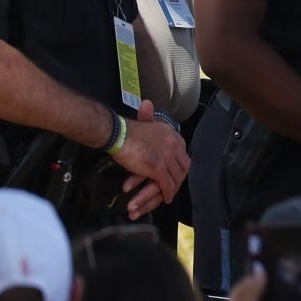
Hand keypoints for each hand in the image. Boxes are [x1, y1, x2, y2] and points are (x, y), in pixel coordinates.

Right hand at [113, 102, 189, 217]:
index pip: (183, 152)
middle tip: (174, 185)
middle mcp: (174, 145)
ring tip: (170, 194)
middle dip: (180, 177)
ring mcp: (167, 157)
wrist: (117, 133)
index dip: (180, 163)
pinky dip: (167, 192)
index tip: (176, 171)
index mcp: (171, 133)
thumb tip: (148, 103)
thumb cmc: (125, 129)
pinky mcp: (158, 169)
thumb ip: (148, 116)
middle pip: (183, 166)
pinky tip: (166, 198)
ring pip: (176, 177)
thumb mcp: (144, 120)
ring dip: (174, 187)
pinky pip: (167, 184)